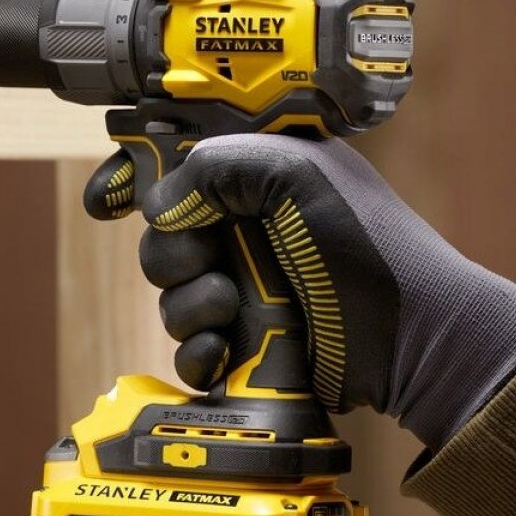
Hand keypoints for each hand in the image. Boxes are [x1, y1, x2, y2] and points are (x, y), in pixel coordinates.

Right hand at [137, 134, 515, 450]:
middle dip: (172, 253)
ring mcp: (245, 285)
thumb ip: (216, 167)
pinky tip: (223, 351)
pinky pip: (189, 347)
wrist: (409, 334)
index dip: (134, 176)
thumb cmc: (365, 242)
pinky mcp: (246, 339)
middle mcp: (245, 228)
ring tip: (233, 309)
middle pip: (162, 236)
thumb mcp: (295, 173)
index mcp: (257, 175)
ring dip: (190, 305)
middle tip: (207, 259)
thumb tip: (162, 206)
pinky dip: (198, 351)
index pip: (177, 163)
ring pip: (171, 295)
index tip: (105, 200)